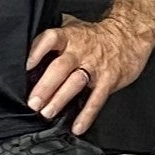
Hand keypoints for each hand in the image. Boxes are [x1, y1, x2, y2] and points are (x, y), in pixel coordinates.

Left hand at [27, 12, 154, 132]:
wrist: (129, 36)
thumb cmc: (96, 36)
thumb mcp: (74, 28)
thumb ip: (54, 39)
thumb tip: (26, 51)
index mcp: (69, 36)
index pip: (50, 39)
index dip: (37, 51)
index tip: (25, 66)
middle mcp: (80, 50)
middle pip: (60, 67)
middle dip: (45, 86)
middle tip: (33, 102)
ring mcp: (95, 66)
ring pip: (75, 83)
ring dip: (60, 99)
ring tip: (47, 113)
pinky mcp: (109, 80)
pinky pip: (97, 99)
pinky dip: (87, 114)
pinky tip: (77, 126)